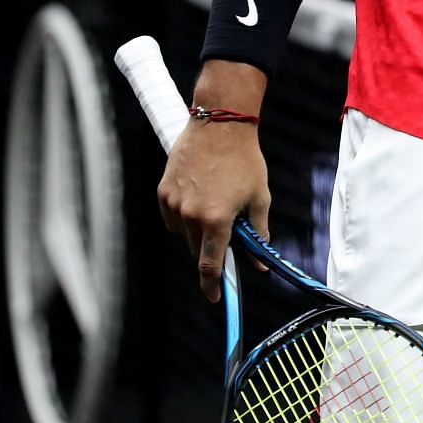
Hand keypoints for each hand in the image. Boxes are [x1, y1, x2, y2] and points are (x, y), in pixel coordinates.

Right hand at [158, 121, 269, 302]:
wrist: (220, 126)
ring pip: (184, 234)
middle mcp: (190, 216)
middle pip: (198, 250)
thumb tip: (260, 261)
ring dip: (198, 231)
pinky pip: (172, 217)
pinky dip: (184, 216)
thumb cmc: (245, 161)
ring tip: (216, 204)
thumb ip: (258, 232)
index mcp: (216, 220)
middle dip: (212, 249)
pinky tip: (199, 196)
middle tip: (227, 234)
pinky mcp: (162, 192)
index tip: (216, 297)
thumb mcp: (259, 197)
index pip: (210, 264)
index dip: (212, 285)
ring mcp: (173, 204)